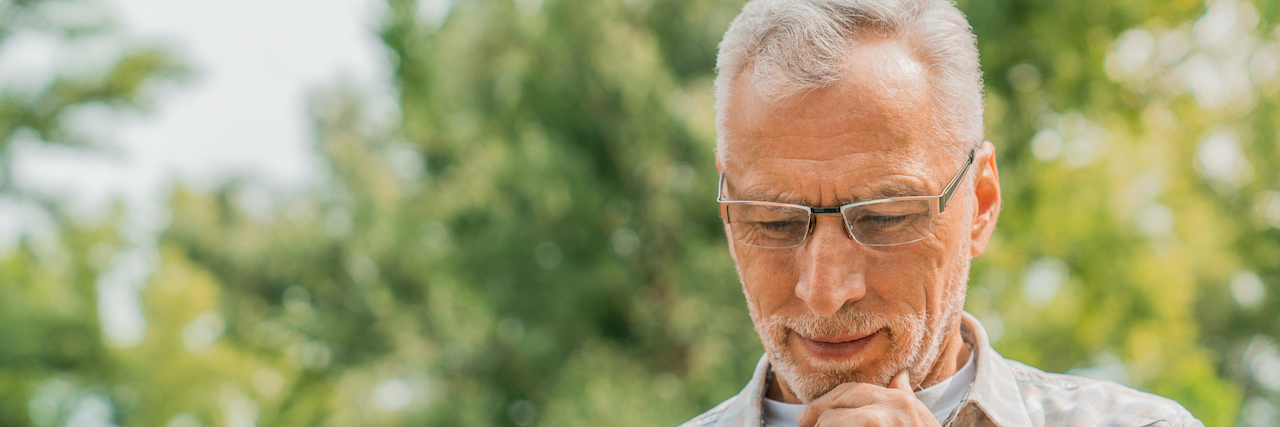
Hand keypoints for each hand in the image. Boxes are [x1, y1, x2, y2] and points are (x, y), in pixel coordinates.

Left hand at [797, 370, 940, 426]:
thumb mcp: (918, 418)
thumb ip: (905, 396)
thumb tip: (900, 375)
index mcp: (900, 401)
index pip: (852, 390)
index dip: (827, 401)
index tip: (810, 415)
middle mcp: (892, 410)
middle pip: (839, 403)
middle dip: (818, 415)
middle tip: (805, 424)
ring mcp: (883, 425)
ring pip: (833, 422)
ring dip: (823, 426)